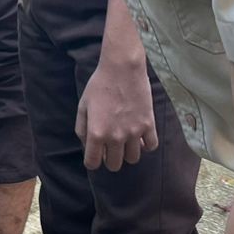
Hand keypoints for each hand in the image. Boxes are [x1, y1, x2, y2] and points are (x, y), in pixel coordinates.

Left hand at [76, 53, 158, 171]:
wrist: (122, 68)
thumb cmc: (99, 85)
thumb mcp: (83, 106)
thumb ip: (82, 129)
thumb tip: (87, 145)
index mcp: (96, 133)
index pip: (93, 163)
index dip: (93, 160)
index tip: (96, 153)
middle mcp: (115, 137)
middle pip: (114, 165)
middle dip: (110, 158)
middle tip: (111, 146)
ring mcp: (134, 132)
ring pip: (133, 159)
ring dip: (128, 152)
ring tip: (126, 140)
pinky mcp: (148, 124)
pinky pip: (151, 146)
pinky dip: (146, 144)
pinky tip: (141, 136)